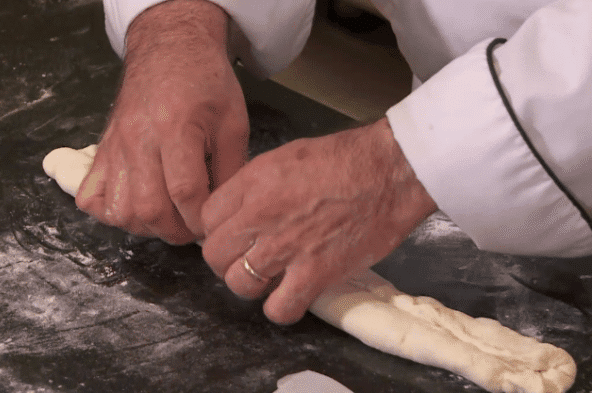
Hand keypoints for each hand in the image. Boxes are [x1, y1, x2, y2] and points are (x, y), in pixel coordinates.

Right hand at [76, 0, 248, 243]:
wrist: (169, 50)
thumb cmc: (205, 84)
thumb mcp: (233, 123)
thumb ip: (230, 170)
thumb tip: (221, 212)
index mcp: (176, 128)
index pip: (185, 192)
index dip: (200, 219)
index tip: (212, 224)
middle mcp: (138, 139)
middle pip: (148, 208)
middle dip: (175, 231)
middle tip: (192, 227)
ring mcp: (115, 146)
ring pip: (118, 210)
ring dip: (145, 226)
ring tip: (167, 217)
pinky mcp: (101, 151)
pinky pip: (90, 198)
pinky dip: (110, 213)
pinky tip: (135, 206)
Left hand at [201, 118, 436, 323]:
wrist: (391, 170)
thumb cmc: (346, 159)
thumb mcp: (286, 157)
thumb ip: (255, 185)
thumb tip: (239, 210)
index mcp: (253, 182)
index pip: (206, 219)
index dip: (217, 232)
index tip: (232, 236)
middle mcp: (262, 215)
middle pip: (215, 255)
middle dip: (226, 261)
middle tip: (246, 259)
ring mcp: (287, 247)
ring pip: (239, 284)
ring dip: (250, 285)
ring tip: (269, 278)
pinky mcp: (315, 274)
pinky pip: (279, 309)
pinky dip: (281, 308)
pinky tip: (292, 295)